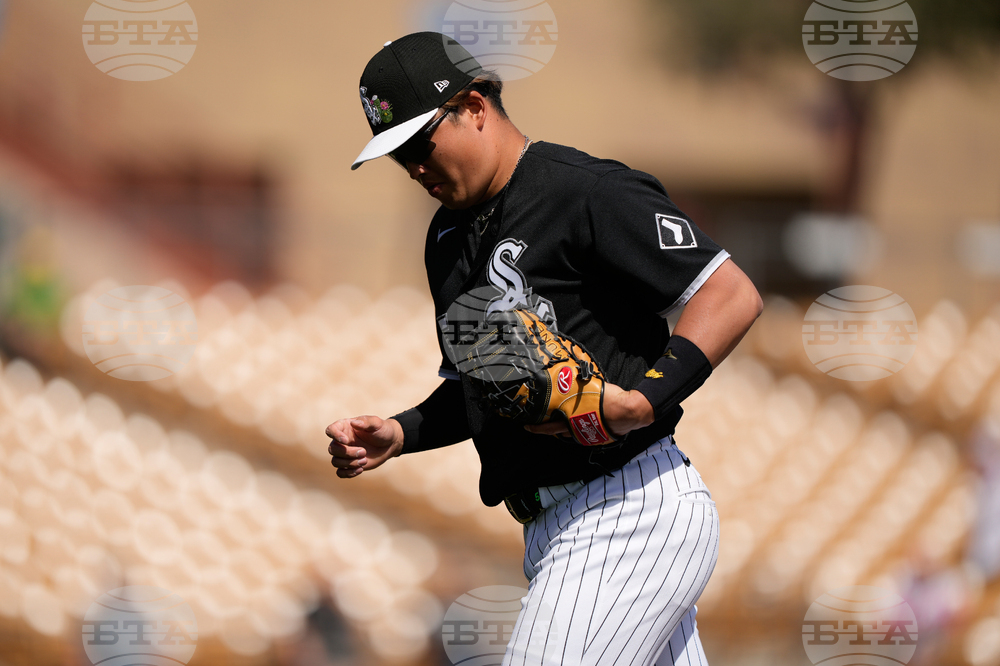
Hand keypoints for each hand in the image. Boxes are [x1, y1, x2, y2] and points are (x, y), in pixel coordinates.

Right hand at [326, 415, 403, 478]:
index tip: (346, 440)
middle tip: (364, 452)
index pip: (331, 430)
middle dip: (347, 453)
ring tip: (365, 460)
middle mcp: (342, 441)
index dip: (335, 436)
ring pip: (335, 462)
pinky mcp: (349, 464)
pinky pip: (340, 472)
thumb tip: (354, 422)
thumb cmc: (382, 430)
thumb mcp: (377, 423)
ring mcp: (345, 453)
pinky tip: (361, 469)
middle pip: (333, 449)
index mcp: (345, 427)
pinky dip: (348, 473)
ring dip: (350, 463)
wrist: (390, 444)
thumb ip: (366, 422)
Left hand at [523, 383, 653, 439]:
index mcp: (572, 420)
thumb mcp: (591, 386)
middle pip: (556, 432)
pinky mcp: (596, 438)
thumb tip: (572, 364)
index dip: (536, 427)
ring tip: (556, 422)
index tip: (527, 426)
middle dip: (544, 429)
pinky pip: (580, 434)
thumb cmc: (610, 399)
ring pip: (568, 434)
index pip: (549, 426)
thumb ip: (578, 383)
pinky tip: (576, 423)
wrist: (629, 412)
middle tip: (534, 427)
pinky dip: (575, 429)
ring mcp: (586, 436)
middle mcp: (576, 430)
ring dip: (561, 429)